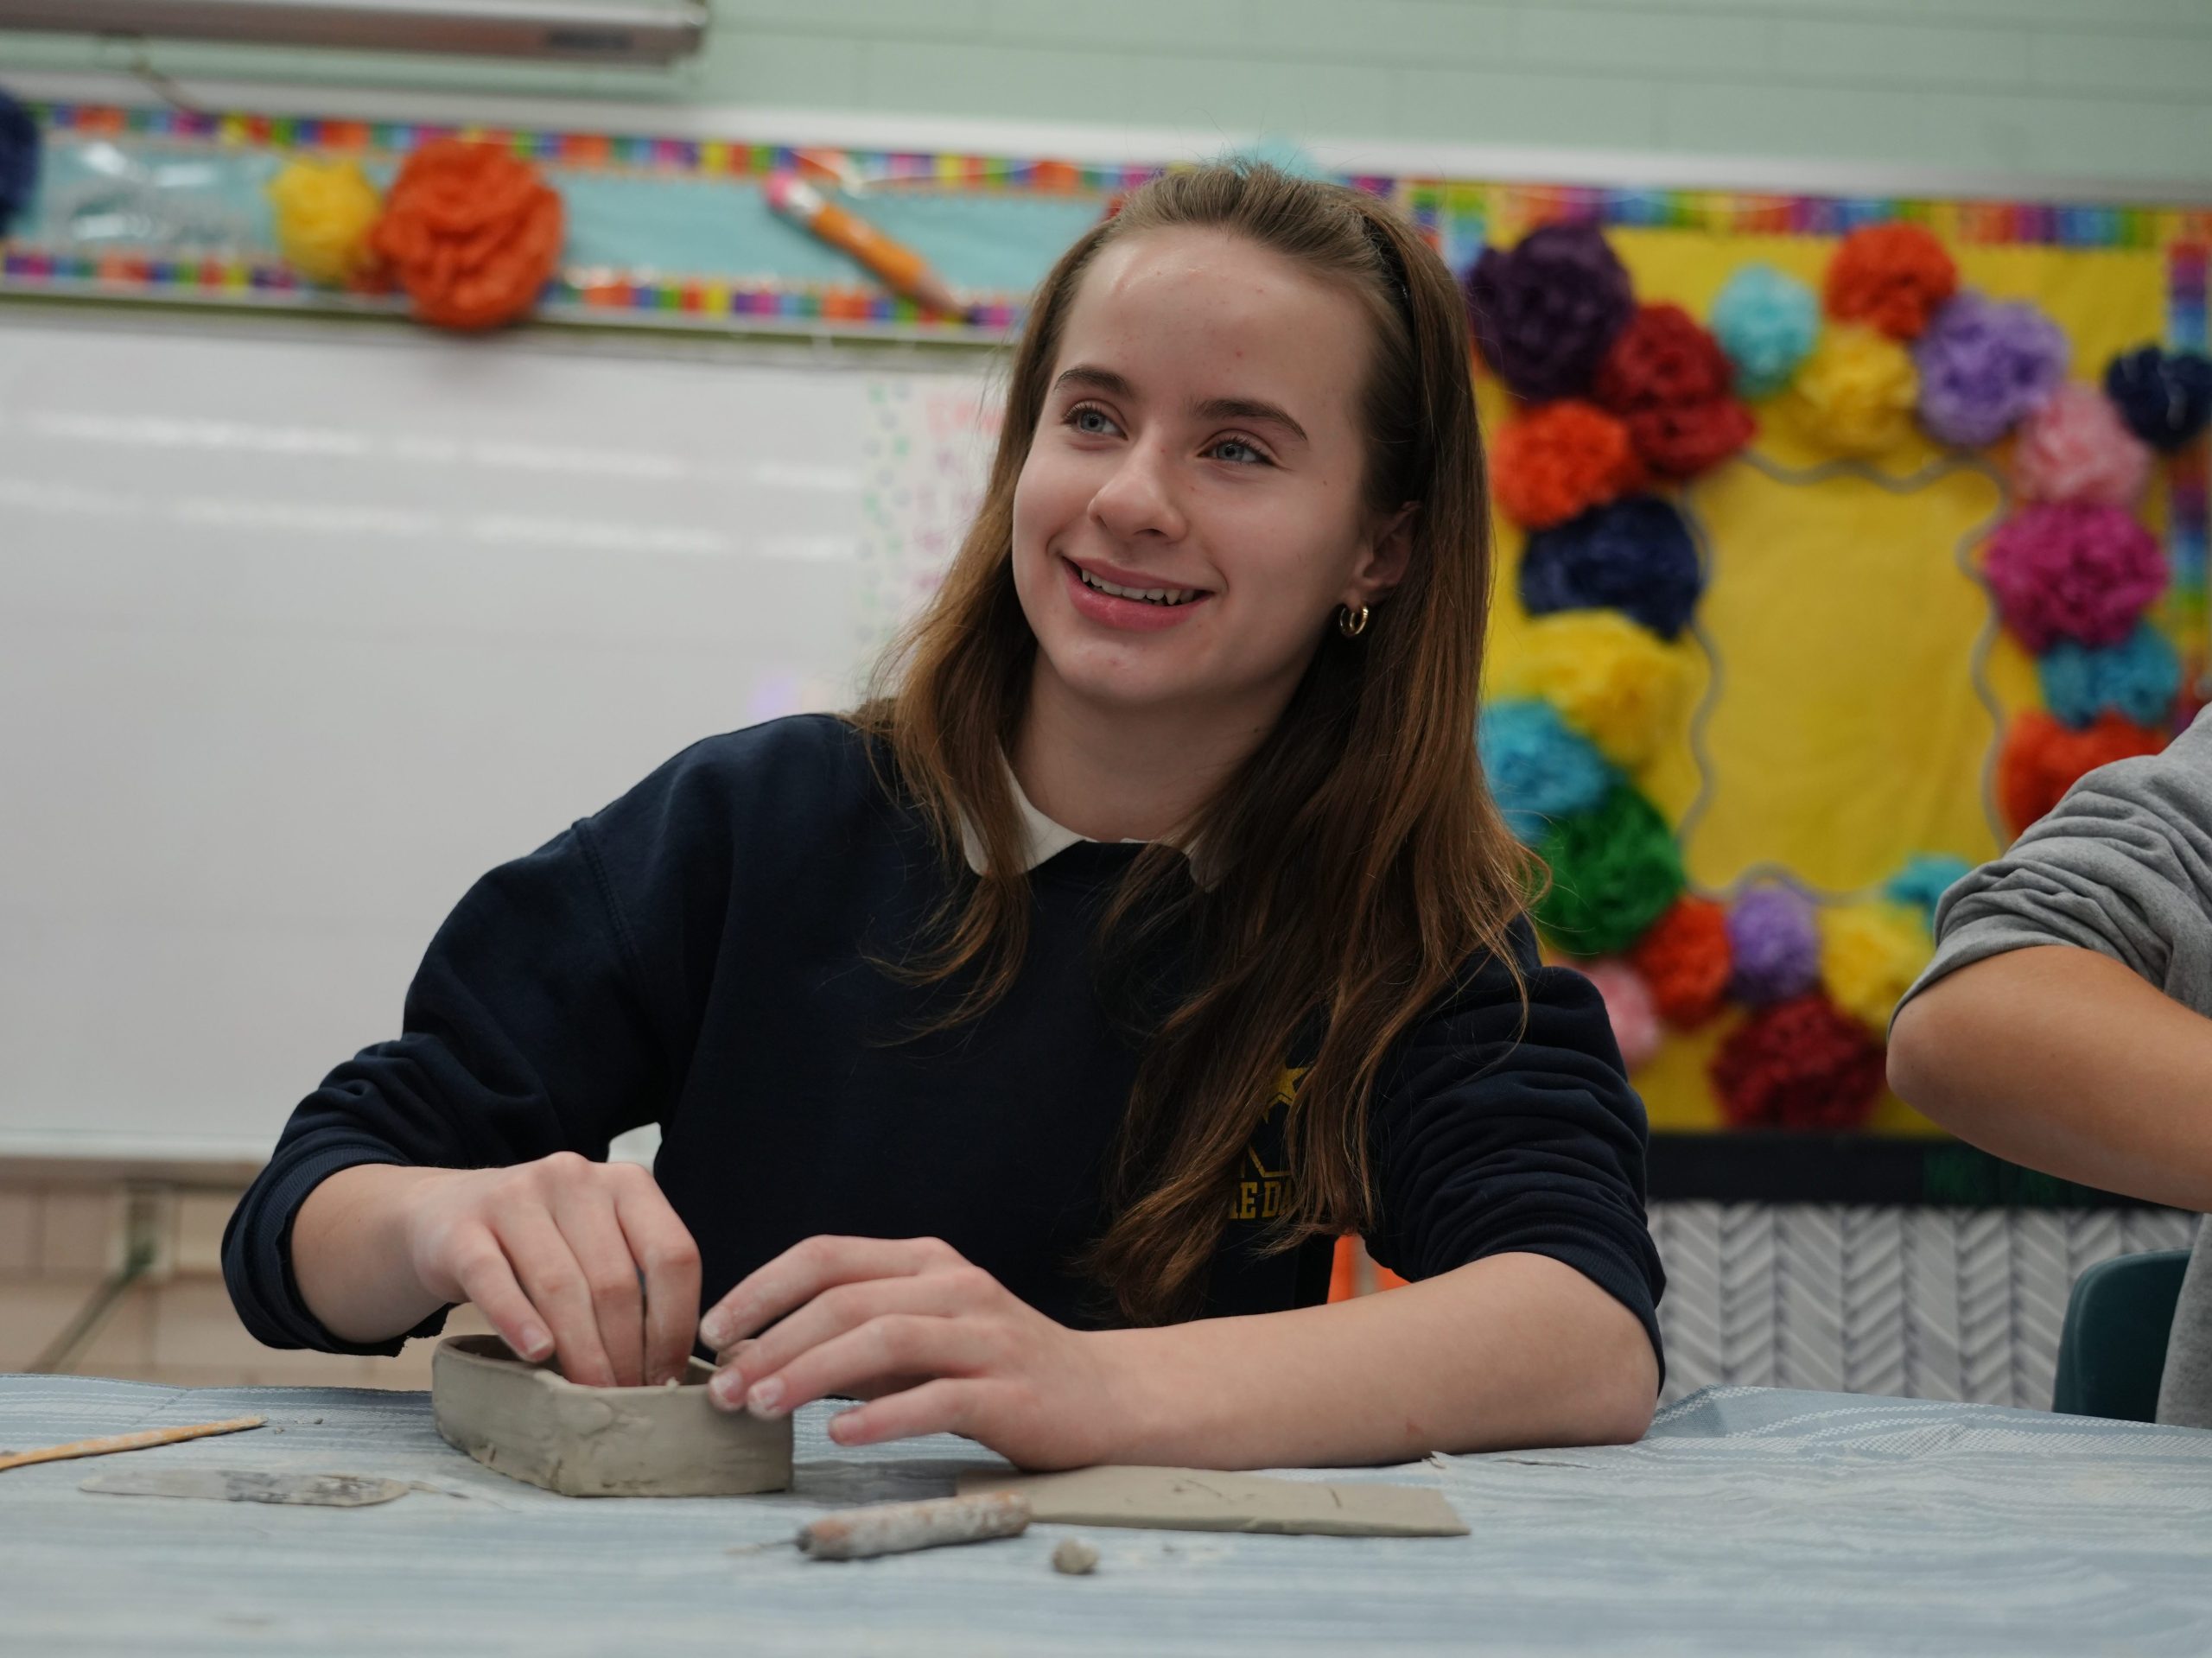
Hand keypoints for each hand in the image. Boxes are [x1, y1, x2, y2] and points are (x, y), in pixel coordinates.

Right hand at [401, 1152, 700, 1387]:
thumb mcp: (597, 1243)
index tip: (668, 1378)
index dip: (675, 1325)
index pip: (673, 1256)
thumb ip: (635, 1283)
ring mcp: (515, 1197)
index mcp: (626, 1183)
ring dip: (581, 1352)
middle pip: (615, 1281)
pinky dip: (518, 1322)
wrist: (443, 1215)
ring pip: (560, 1286)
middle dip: (626, 1352)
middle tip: (625, 1401)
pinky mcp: (462, 1229)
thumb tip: (668, 1369)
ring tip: (591, 1397)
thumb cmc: (542, 1243)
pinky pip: (494, 1281)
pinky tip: (537, 1356)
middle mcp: (575, 1178)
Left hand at [697, 1236, 1135, 1469]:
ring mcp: (986, 1335)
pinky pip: (937, 1397)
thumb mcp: (925, 1334)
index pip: (828, 1256)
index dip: (763, 1287)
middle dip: (774, 1342)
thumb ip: (857, 1337)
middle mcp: (955, 1286)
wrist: (1104, 1397)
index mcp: (927, 1262)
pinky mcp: (1010, 1390)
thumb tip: (761, 1357)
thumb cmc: (997, 1367)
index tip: (716, 1329)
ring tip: (764, 1406)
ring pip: (884, 1339)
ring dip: (813, 1372)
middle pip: (846, 1299)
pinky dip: (883, 1416)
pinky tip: (840, 1436)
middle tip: (727, 1389)